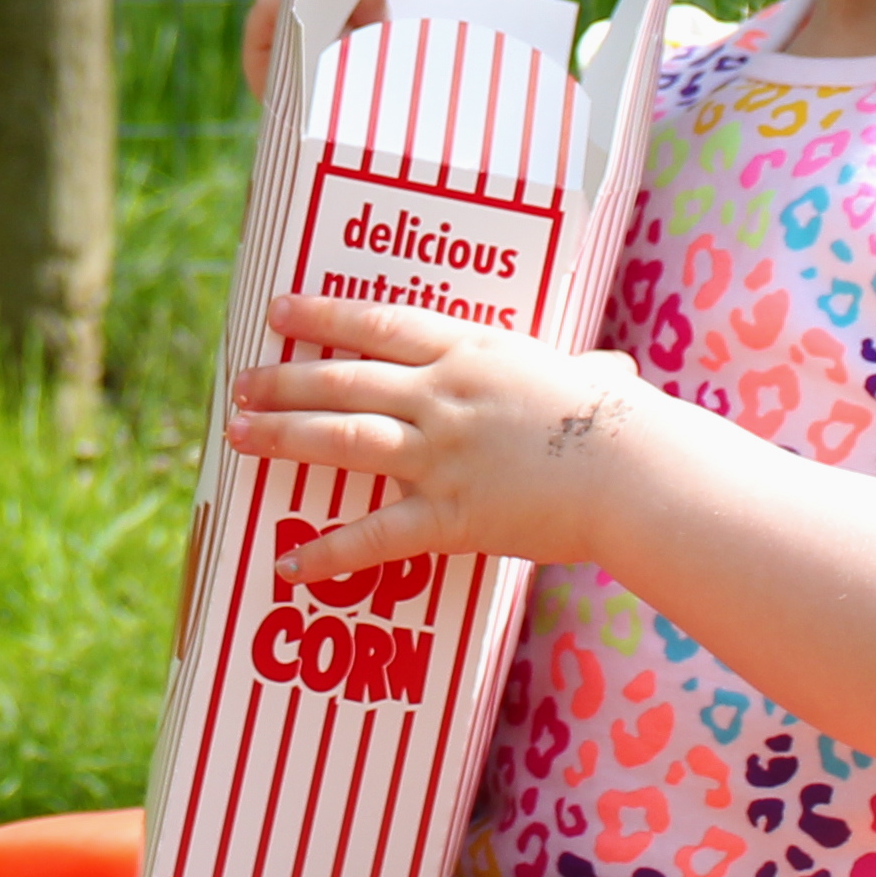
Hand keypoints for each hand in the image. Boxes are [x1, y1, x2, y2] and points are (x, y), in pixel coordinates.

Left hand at [228, 289, 639, 580]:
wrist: (640, 474)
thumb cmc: (627, 425)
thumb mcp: (594, 379)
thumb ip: (583, 371)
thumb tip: (612, 368)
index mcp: (472, 351)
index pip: (379, 324)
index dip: (321, 316)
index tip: (277, 312)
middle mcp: (443, 395)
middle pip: (343, 380)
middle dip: (282, 381)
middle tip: (238, 384)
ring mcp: (441, 454)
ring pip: (340, 438)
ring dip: (281, 436)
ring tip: (235, 436)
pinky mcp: (450, 515)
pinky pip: (374, 536)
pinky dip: (326, 554)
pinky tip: (288, 564)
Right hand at [239, 0, 469, 97]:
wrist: (402, 154)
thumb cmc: (421, 88)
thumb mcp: (441, 27)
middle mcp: (305, 5)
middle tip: (379, 7)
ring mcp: (281, 39)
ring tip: (360, 32)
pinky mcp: (266, 74)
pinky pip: (261, 29)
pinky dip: (288, 21)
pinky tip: (325, 38)